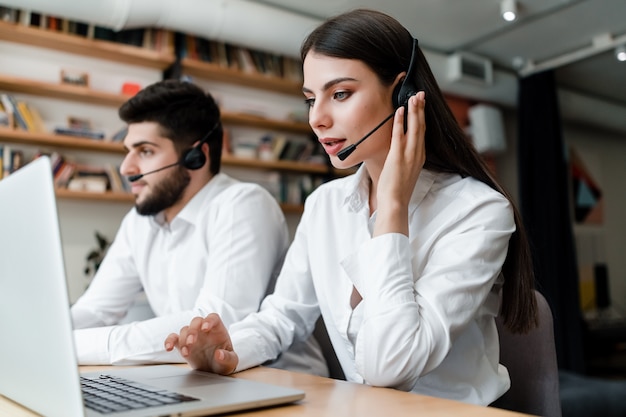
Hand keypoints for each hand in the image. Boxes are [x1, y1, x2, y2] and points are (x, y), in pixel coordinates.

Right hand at [164, 313, 237, 373]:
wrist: (215, 369)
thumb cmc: (225, 361)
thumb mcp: (231, 361)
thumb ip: (228, 358)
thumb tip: (219, 354)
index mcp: (217, 330)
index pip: (213, 318)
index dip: (209, 320)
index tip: (205, 328)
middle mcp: (204, 330)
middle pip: (196, 321)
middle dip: (192, 330)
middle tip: (191, 342)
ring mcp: (193, 336)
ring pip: (185, 329)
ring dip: (183, 339)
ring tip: (187, 353)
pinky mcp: (183, 344)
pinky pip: (174, 338)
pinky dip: (169, 340)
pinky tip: (168, 348)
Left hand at [374, 92, 425, 236]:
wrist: (395, 201)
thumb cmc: (397, 189)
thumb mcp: (405, 171)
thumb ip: (405, 159)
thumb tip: (400, 152)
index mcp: (419, 157)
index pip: (422, 133)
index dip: (422, 117)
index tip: (421, 105)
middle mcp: (417, 153)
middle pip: (421, 126)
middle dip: (421, 109)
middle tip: (420, 94)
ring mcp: (409, 154)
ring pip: (414, 127)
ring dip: (414, 110)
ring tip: (414, 97)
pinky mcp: (398, 156)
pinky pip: (400, 134)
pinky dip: (400, 121)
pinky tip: (400, 110)